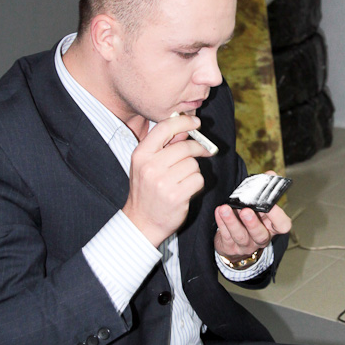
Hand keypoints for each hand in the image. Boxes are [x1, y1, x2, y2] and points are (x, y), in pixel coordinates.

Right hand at [123, 114, 210, 246]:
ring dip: (193, 170)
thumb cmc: (146, 191)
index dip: (184, 121)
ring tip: (182, 179)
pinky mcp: (177, 196)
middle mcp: (150, 166)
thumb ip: (164, 146)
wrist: (141, 222)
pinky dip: (196, 183)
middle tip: (203, 151)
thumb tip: (185, 128)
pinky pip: (198, 179)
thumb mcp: (146, 165)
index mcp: (141, 154)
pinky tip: (186, 189)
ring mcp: (163, 182)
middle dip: (197, 148)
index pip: (164, 128)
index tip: (196, 122)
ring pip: (193, 164)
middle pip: (185, 146)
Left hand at [214, 197, 291, 264]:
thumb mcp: (260, 207)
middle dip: (252, 223)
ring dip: (232, 221)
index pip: (282, 226)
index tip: (270, 204)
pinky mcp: (230, 247)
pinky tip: (218, 212)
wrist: (235, 241)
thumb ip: (265, 190)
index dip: (277, 216)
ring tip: (224, 208)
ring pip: (240, 235)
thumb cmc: (251, 218)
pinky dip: (221, 222)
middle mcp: (261, 239)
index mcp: (272, 228)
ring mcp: (245, 245)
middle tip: (245, 211)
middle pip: (260, 235)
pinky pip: (225, 235)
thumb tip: (271, 175)